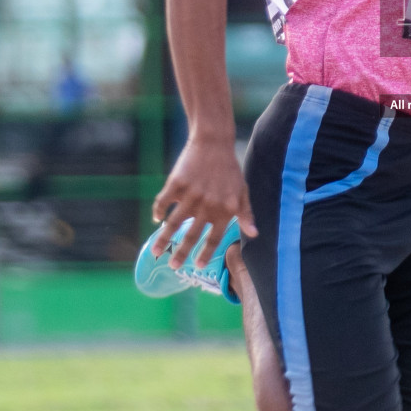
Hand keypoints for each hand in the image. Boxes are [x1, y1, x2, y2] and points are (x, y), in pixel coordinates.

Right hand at [149, 135, 258, 269]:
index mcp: (224, 210)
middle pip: (191, 236)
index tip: (197, 265)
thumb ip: (246, 214)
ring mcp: (190, 195)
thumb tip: (254, 235)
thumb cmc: (229, 170)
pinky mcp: (176, 184)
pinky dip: (158, 212)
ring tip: (156, 252)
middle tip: (174, 267)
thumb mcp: (242, 191)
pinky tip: (156, 219)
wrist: (214, 142)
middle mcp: (207, 206)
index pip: (214, 238)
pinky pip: (163, 203)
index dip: (205, 253)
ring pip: (173, 223)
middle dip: (181, 254)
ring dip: (163, 240)